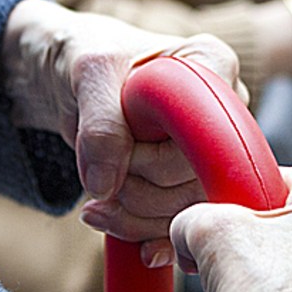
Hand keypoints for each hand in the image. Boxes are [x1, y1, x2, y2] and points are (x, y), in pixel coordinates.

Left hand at [2, 0, 243, 259]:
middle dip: (141, 190)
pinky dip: (144, 233)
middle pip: (202, 180)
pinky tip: (111, 222)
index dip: (164, 159)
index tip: (123, 153)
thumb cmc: (84, 57)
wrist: (66, 77)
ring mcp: (210, 148)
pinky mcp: (190, 178)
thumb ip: (101, 124)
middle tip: (97, 180)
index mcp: (213, 64)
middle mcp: (224, 108)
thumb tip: (108, 186)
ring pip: (192, 208)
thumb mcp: (87, 73)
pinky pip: (180, 221)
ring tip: (94, 206)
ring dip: (136, 218)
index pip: (213, 133)